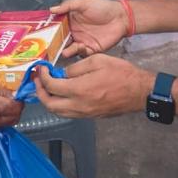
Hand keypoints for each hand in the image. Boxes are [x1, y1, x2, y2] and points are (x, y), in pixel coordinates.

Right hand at [0, 82, 22, 134]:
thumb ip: (0, 92)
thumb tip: (15, 94)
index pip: (16, 108)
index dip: (20, 101)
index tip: (18, 95)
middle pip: (14, 118)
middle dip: (16, 109)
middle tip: (11, 99)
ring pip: (8, 124)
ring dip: (9, 114)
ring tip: (0, 104)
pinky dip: (0, 119)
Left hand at [34, 54, 154, 118]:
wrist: (139, 92)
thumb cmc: (121, 73)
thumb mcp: (97, 61)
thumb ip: (76, 68)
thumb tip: (62, 74)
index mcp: (79, 89)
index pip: (51, 86)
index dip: (42, 77)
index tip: (41, 69)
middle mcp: (79, 105)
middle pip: (50, 104)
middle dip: (40, 92)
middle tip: (38, 81)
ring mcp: (85, 113)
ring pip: (58, 112)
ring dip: (49, 100)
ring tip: (47, 88)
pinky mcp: (90, 116)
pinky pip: (69, 113)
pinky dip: (60, 105)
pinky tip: (62, 94)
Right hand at [50, 0, 128, 56]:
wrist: (121, 17)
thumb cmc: (103, 7)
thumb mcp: (84, 2)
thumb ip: (68, 5)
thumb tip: (52, 9)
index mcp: (71, 21)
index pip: (57, 28)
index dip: (50, 32)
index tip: (42, 35)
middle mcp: (74, 33)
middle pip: (61, 41)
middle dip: (54, 45)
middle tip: (48, 48)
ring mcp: (82, 41)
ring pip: (69, 49)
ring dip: (65, 51)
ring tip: (64, 51)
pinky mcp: (91, 49)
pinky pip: (82, 54)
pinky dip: (78, 53)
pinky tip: (79, 48)